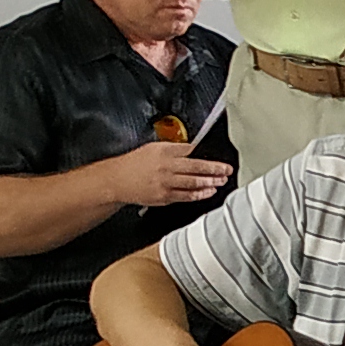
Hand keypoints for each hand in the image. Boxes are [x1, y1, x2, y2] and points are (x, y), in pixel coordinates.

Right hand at [96, 141, 234, 211]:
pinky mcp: (164, 197)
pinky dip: (200, 194)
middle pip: (196, 167)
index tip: (218, 158)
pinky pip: (186, 196)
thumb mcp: (153, 148)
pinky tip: (209, 192)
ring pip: (193, 182)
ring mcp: (166, 183)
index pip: (190, 151)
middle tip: (227, 170)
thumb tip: (192, 150)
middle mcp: (166, 166)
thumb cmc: (135, 163)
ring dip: (211, 182)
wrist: (117, 180)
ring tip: (222, 181)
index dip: (206, 155)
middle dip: (215, 169)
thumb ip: (173, 149)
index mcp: (164, 151)